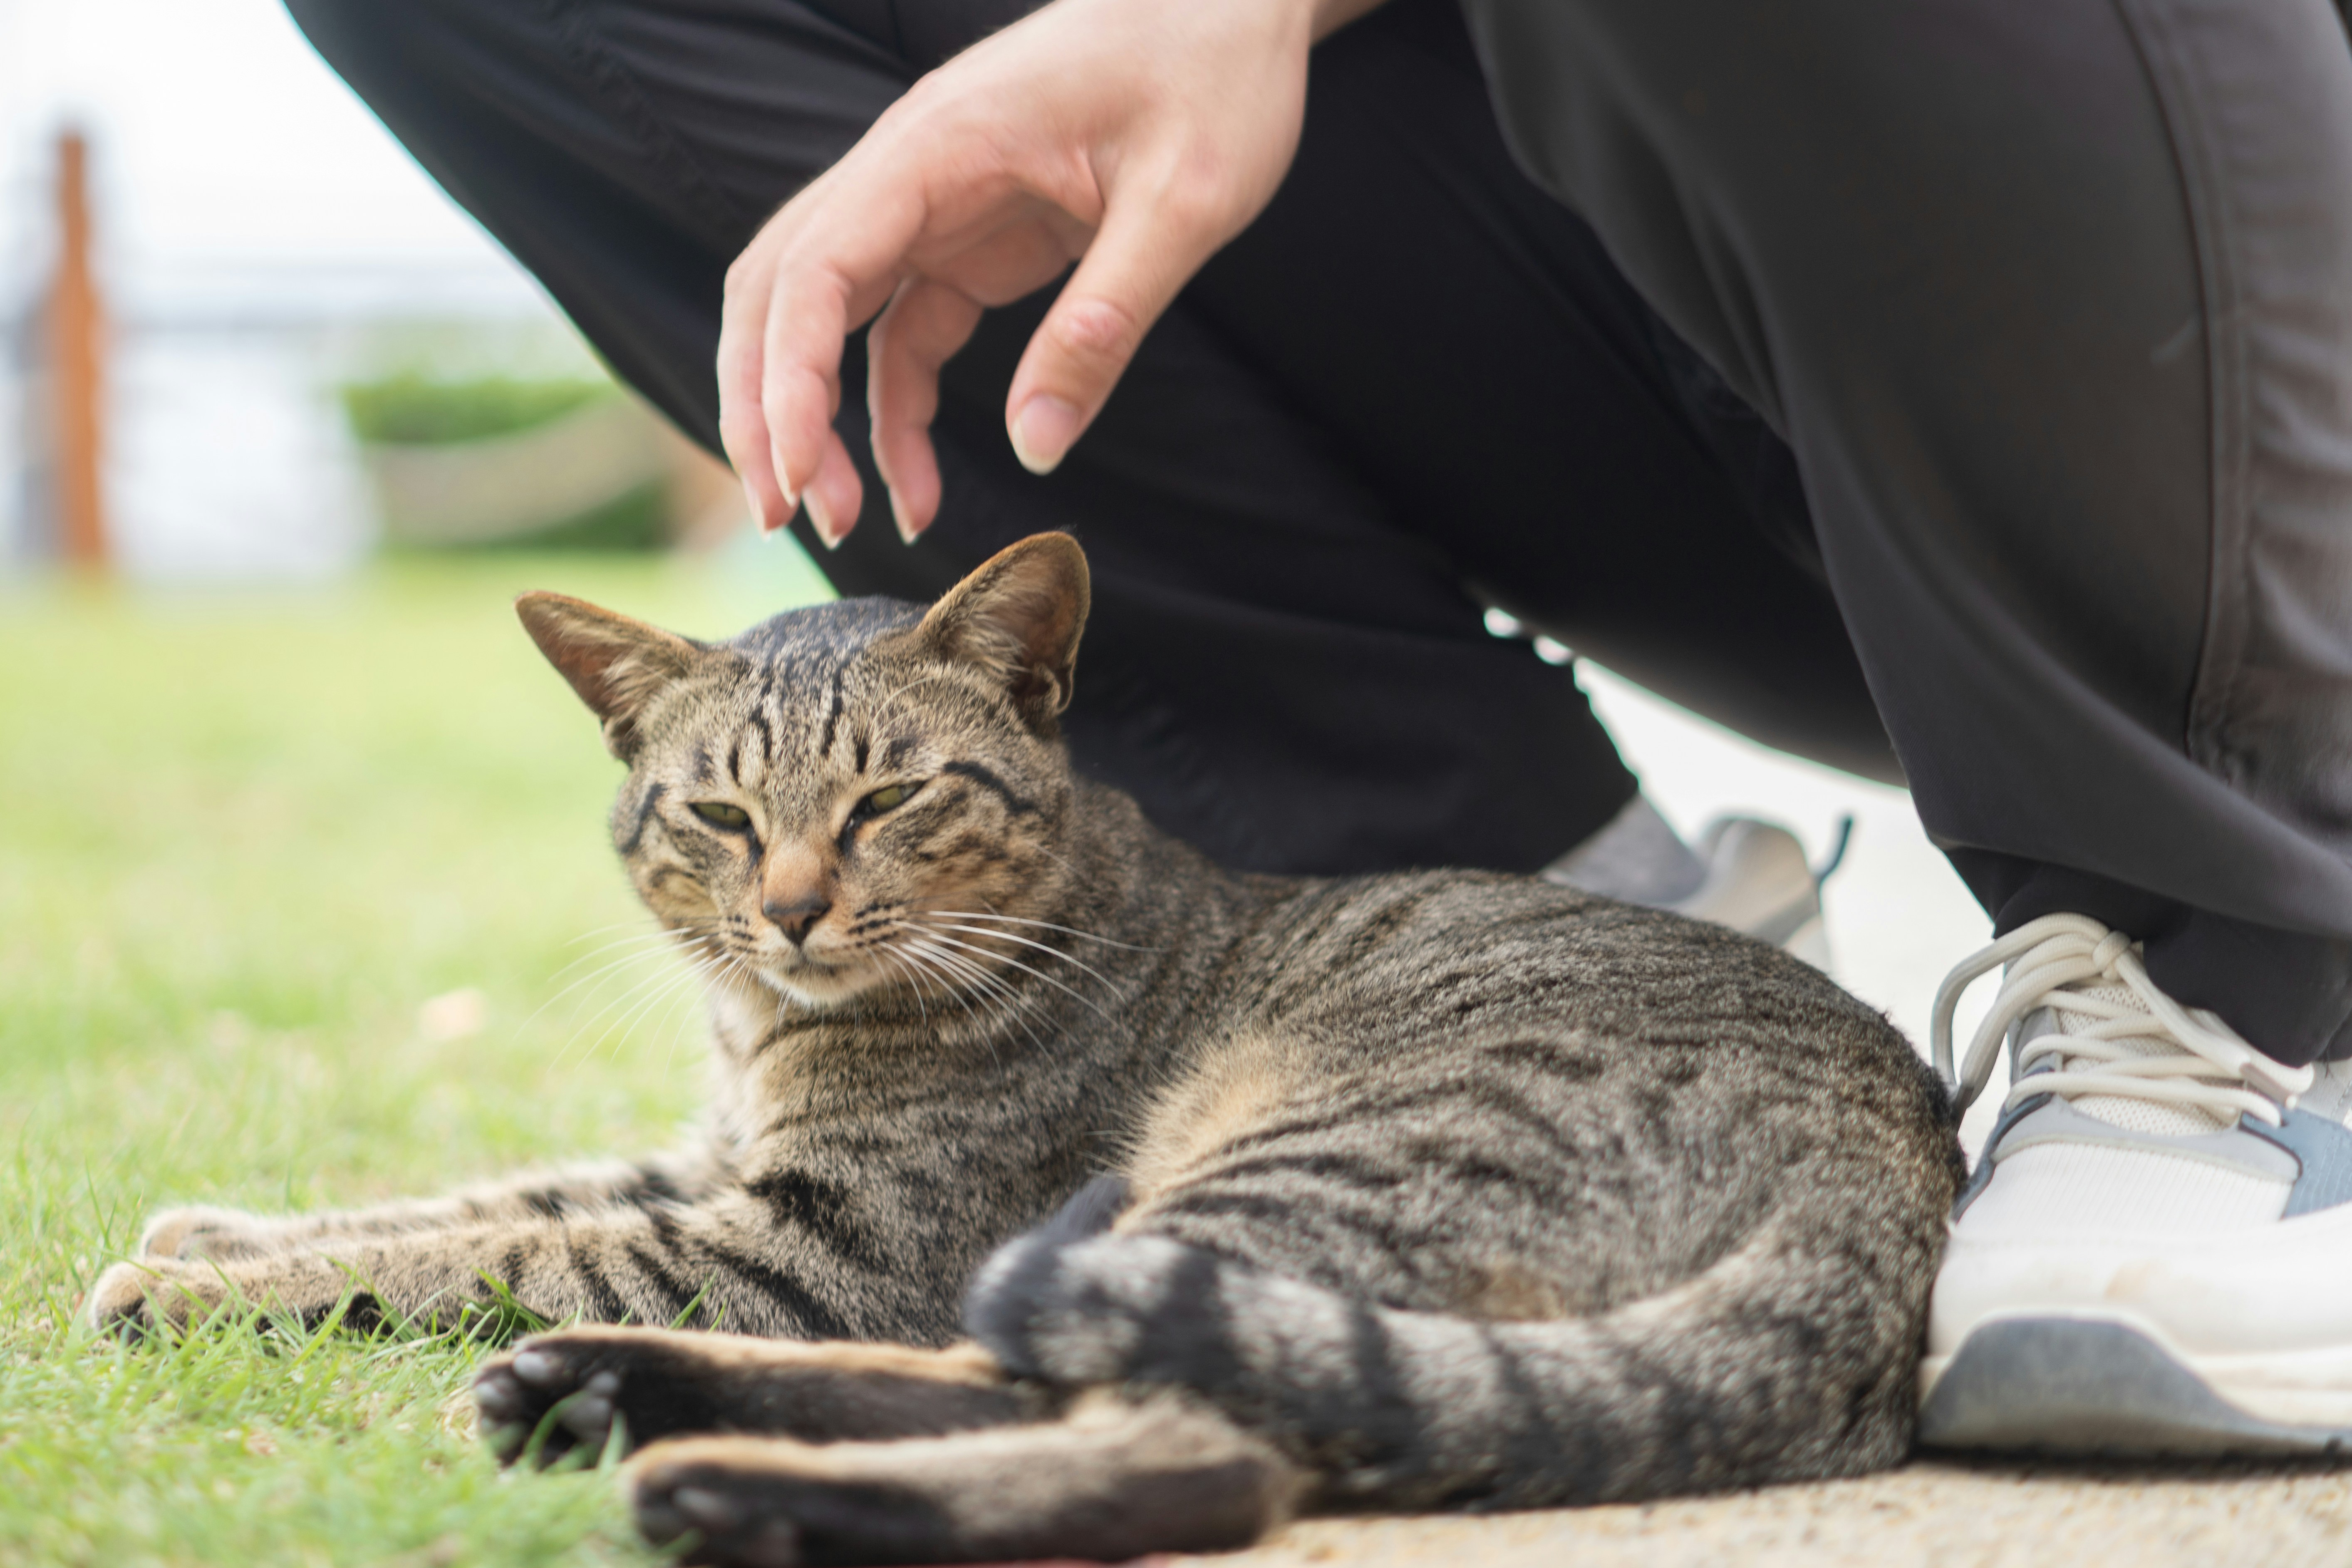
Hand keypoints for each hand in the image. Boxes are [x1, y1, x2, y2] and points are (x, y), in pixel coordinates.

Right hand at [719, 0, 1382, 544]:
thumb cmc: (1211, 74)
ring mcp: (930, 207)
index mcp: (938, 147)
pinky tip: (917, 484)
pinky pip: (899, 335)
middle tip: (793, 516)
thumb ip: (1106, 323)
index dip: (788, 381)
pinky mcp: (966, 241)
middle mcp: (909, 174)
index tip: (798, 476)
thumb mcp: (1184, 203)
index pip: (813, 270)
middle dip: (770, 407)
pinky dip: (892, 412)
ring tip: (842, 516)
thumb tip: (1038, 445)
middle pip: (783, 295)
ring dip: (817, 416)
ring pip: (824, 318)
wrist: (1236, 5)